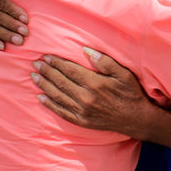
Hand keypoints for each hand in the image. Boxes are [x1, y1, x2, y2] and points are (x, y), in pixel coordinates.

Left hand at [31, 48, 159, 138]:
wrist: (136, 119)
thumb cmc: (130, 93)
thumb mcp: (123, 74)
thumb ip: (105, 61)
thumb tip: (86, 50)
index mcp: (95, 83)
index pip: (69, 70)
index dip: (56, 63)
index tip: (46, 56)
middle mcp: (85, 97)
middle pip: (60, 82)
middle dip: (46, 71)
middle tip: (35, 63)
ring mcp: (82, 111)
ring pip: (57, 96)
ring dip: (44, 85)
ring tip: (34, 76)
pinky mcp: (81, 121)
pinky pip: (61, 112)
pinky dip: (49, 104)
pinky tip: (40, 97)